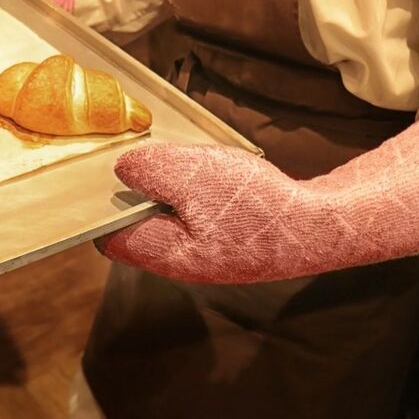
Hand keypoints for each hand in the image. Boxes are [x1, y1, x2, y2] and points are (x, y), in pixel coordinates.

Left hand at [99, 107, 418, 283]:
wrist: (323, 225)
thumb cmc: (257, 205)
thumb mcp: (192, 176)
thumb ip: (148, 172)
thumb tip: (121, 169)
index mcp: (164, 253)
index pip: (108, 237)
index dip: (97, 206)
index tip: (95, 174)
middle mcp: (180, 262)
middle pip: (135, 228)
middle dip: (131, 194)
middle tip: (133, 156)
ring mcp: (206, 254)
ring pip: (166, 219)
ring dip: (164, 189)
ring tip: (172, 159)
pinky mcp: (229, 242)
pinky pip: (195, 216)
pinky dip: (193, 192)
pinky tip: (207, 172)